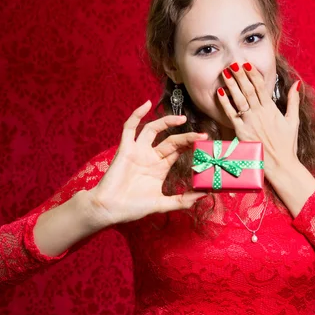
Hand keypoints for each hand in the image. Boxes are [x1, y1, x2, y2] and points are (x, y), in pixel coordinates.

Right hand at [85, 101, 208, 225]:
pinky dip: (136, 114)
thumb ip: (183, 201)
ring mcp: (138, 151)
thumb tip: (204, 195)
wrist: (109, 209)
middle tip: (202, 135)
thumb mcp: (162, 204)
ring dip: (167, 122)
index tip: (206, 144)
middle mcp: (150, 156)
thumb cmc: (133, 208)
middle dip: (186, 137)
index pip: (179, 151)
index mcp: (160, 167)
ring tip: (182, 119)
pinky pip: (129, 128)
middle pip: (171, 141)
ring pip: (153, 129)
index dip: (191, 146)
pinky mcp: (125, 148)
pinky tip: (146, 104)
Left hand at [217, 62, 301, 180]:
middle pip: (248, 90)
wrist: (281, 164)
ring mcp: (249, 122)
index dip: (253, 74)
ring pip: (239, 99)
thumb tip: (296, 84)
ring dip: (231, 85)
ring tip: (225, 73)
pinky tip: (219, 92)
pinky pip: (231, 114)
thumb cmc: (287, 144)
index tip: (247, 64)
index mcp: (271, 109)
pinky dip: (225, 103)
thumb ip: (294, 101)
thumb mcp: (293, 120)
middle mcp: (259, 113)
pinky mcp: (241, 131)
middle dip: (240, 75)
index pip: (260, 87)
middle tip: (233, 63)